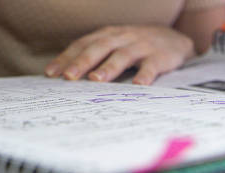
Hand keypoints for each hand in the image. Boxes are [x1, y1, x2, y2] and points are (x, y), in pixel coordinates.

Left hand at [45, 26, 194, 84]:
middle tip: (68, 77)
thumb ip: (93, 58)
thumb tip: (65, 78)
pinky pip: (151, 66)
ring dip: (108, 67)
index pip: (82, 45)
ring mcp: (141, 46)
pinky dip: (145, 75)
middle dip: (82, 62)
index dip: (66, 58)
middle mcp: (122, 38)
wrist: (174, 40)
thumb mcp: (113, 46)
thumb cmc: (135, 47)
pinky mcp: (160, 56)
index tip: (50, 73)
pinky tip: (138, 85)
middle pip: (99, 47)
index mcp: (107, 35)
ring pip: (123, 55)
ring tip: (96, 80)